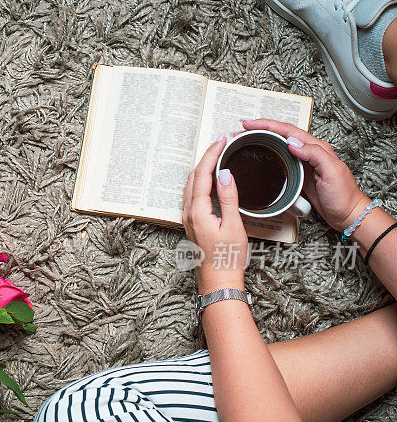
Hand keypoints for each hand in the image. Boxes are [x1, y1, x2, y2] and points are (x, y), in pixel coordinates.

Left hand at [183, 136, 247, 293]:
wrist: (218, 282)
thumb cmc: (227, 258)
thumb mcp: (233, 225)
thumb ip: (228, 197)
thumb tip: (224, 174)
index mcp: (197, 211)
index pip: (202, 174)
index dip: (212, 154)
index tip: (222, 140)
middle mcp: (188, 213)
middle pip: (193, 176)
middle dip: (206, 157)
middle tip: (221, 143)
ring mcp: (188, 218)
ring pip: (191, 185)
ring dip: (202, 168)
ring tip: (217, 155)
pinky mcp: (192, 223)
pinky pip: (192, 195)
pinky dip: (201, 181)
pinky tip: (211, 179)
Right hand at [241, 119, 368, 230]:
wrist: (347, 213)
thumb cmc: (343, 195)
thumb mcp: (332, 171)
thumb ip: (314, 153)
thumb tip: (292, 143)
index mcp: (316, 147)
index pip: (288, 131)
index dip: (267, 125)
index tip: (250, 124)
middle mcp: (309, 152)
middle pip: (280, 135)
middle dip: (260, 129)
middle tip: (241, 131)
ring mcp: (303, 163)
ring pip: (278, 146)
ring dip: (262, 140)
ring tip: (246, 140)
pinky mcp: (299, 174)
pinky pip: (280, 159)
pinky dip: (267, 154)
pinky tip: (260, 156)